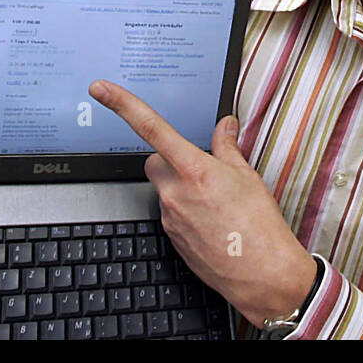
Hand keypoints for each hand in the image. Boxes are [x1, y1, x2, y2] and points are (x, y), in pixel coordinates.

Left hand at [89, 80, 316, 328]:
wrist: (261, 274)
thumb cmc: (260, 225)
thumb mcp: (249, 176)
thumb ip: (228, 147)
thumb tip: (224, 126)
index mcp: (194, 170)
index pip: (151, 127)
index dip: (122, 104)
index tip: (100, 88)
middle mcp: (174, 193)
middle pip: (154, 161)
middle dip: (171, 159)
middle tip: (201, 169)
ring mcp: (169, 218)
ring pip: (165, 189)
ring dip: (182, 187)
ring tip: (216, 202)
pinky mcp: (171, 238)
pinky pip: (171, 213)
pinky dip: (186, 210)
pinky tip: (212, 221)